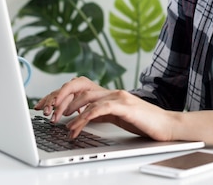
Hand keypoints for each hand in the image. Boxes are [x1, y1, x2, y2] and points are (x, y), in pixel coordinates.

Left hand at [33, 77, 175, 140]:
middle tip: (45, 110)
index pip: (79, 86)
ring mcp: (119, 97)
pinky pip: (99, 109)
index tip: (44, 104)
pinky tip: (75, 128)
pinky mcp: (125, 106)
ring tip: (56, 121)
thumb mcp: (117, 117)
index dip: (59, 93)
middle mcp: (112, 91)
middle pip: (78, 85)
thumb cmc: (145, 122)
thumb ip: (101, 114)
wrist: (168, 125)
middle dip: (58, 96)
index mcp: (109, 93)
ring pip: (86, 96)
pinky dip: (83, 118)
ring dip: (67, 108)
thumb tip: (82, 117)